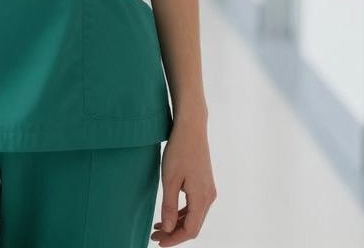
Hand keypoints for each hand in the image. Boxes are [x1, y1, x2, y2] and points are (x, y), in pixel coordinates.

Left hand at [151, 116, 215, 243]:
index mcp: (202, 198)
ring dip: (177, 223)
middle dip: (174, 233)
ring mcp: (208, 190)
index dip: (174, 239)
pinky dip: (182, 212)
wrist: (191, 127)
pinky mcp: (204, 183)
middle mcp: (209, 197)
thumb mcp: (170, 179)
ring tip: (159, 225)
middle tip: (155, 235)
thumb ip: (169, 205)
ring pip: (194, 216)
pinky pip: (195, 205)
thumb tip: (169, 229)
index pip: (190, 230)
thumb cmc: (179, 150)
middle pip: (193, 225)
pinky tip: (170, 212)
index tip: (159, 242)